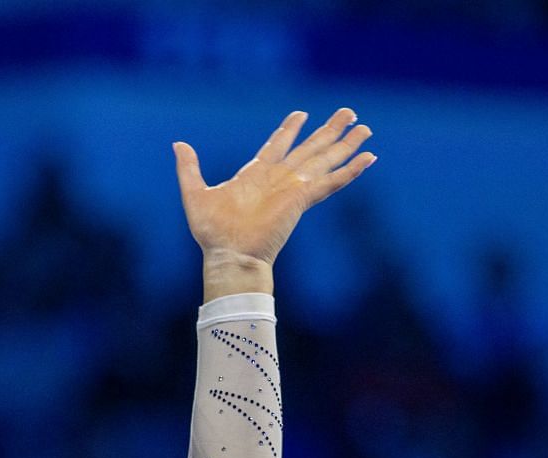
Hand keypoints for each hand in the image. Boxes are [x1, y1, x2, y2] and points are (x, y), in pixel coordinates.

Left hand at [173, 108, 374, 267]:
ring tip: (366, 129)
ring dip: (346, 144)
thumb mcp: (195, 193)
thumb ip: (189, 168)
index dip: (290, 129)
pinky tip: (369, 159)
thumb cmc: (212, 233)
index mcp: (257, 174)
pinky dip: (350, 171)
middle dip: (329, 130)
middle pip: (310, 147)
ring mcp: (294, 187)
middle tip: (349, 113)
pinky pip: (331, 181)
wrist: (229, 255)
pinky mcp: (303, 198)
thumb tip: (178, 145)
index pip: (278, 145)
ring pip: (325, 159)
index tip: (301, 114)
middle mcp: (280, 178)